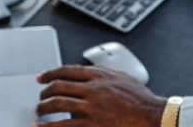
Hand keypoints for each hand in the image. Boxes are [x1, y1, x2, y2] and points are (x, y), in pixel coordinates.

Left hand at [35, 65, 165, 125]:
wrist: (153, 116)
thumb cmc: (141, 99)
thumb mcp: (122, 78)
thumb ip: (103, 74)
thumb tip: (89, 73)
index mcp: (99, 75)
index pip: (66, 71)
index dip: (50, 74)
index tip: (41, 78)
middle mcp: (92, 89)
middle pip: (59, 87)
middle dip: (45, 93)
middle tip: (40, 98)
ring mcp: (91, 108)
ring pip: (57, 105)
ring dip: (44, 108)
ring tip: (39, 112)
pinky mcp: (93, 125)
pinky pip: (64, 126)